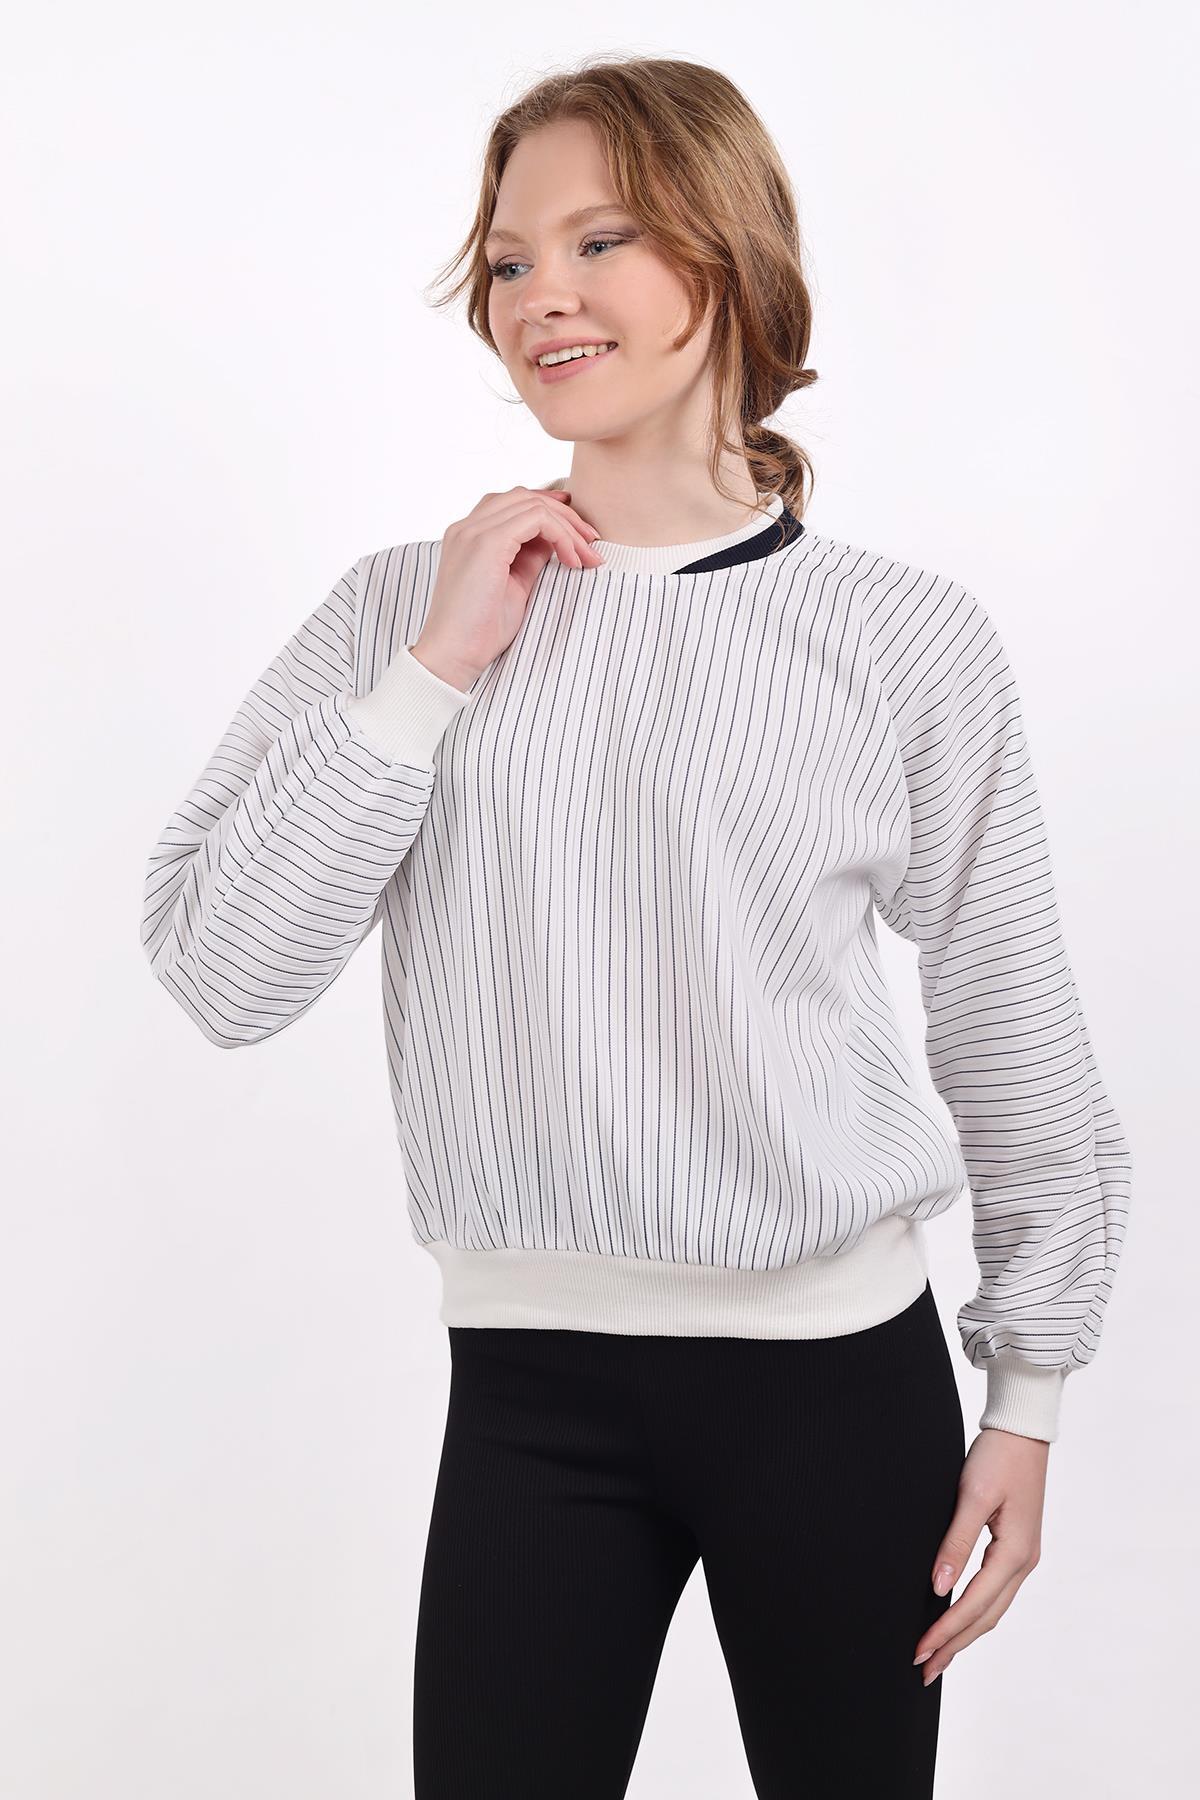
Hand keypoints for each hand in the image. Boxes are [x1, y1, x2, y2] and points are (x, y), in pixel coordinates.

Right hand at [412, 484, 603, 689]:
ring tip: (587, 556)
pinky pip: (536, 519)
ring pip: (532, 504)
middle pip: (524, 496)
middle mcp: (467, 527)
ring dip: (568, 526)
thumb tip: (554, 542)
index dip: (548, 509)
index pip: (511, 503)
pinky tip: (572, 561)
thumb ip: (530, 558)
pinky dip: (561, 535)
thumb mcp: (514, 586)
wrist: (453, 654)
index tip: (578, 530)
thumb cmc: (480, 630)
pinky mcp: (487, 542)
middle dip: (564, 515)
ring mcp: (474, 531)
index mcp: (468, 536)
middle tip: (592, 541)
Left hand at [912, 1427, 1047, 1685]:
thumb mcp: (973, 1497)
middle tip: (923, 1670)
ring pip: (992, 1609)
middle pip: (985, 1617)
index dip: (946, 1630)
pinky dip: (974, 1613)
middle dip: (954, 1644)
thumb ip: (955, 1542)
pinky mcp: (1016, 1549)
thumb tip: (938, 1587)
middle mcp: (1023, 1563)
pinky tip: (958, 1619)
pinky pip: (994, 1593)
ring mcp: (1023, 1558)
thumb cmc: (998, 1458)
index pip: (974, 1604)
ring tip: (938, 1656)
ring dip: (964, 1634)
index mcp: (1014, 1554)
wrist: (1021, 1431)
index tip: (919, 1650)